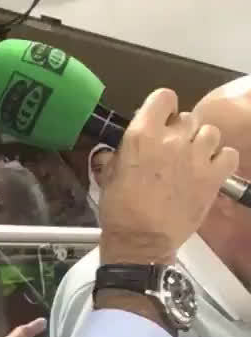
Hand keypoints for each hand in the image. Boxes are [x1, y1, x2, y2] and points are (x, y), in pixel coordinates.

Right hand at [98, 88, 239, 263]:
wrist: (142, 238)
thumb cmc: (119, 208)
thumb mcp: (107, 174)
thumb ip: (116, 154)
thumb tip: (117, 151)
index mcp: (141, 134)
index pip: (164, 97)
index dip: (163, 107)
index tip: (159, 120)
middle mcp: (171, 139)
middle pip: (188, 117)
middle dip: (180, 130)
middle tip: (173, 148)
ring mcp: (196, 156)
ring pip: (210, 132)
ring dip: (202, 142)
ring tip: (193, 158)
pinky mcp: (213, 176)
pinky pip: (228, 154)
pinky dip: (222, 159)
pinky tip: (209, 168)